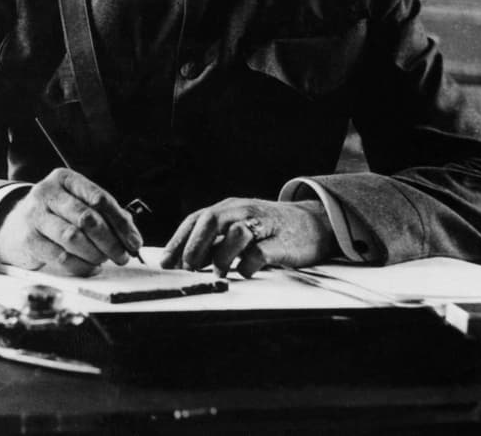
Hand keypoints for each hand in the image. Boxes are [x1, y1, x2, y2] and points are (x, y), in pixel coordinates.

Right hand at [0, 168, 143, 275]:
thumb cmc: (54, 214)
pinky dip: (80, 265)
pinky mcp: (28, 239)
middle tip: (122, 255)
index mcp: (65, 178)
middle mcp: (47, 192)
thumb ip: (104, 214)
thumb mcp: (75, 203)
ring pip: (74, 238)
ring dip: (95, 254)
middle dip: (110, 241)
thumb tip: (132, 237)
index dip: (120, 222)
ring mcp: (35, 215)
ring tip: (104, 259)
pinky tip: (89, 266)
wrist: (13, 226)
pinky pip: (61, 257)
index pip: (99, 198)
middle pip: (87, 218)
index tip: (134, 241)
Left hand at [160, 198, 338, 276]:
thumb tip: (184, 260)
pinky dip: (246, 265)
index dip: (179, 240)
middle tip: (188, 268)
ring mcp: (263, 224)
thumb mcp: (240, 227)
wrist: (313, 223)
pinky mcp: (281, 242)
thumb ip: (217, 240)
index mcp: (230, 207)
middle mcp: (243, 211)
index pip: (197, 219)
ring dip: (221, 255)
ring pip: (235, 232)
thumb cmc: (270, 228)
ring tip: (218, 272)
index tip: (166, 262)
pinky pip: (259, 253)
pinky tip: (244, 272)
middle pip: (211, 220)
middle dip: (195, 245)